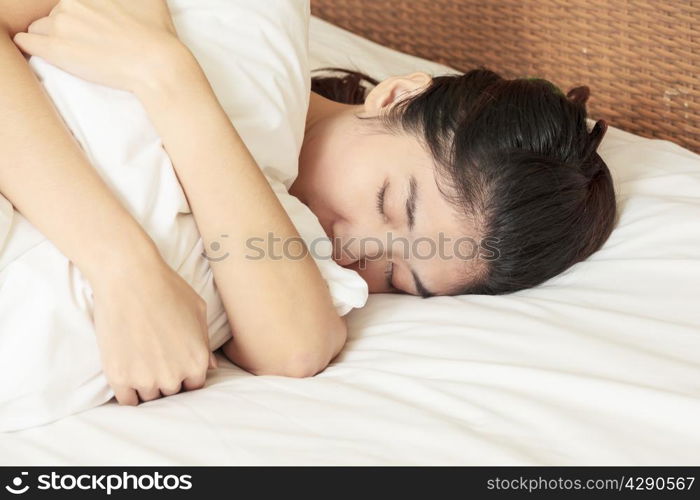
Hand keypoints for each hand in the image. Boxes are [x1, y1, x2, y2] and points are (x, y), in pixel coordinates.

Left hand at [12, 0, 182, 92]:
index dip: (81, 17)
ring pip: (40, 27)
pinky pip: (26, 41)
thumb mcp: (152, 0)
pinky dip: (31, 44)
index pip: (72, 4)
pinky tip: (41, 50)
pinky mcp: (55, 50)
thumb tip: (133, 0)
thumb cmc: (157, 34)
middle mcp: (71, 4)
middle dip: (67, 27)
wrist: (156, 64)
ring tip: (70, 52)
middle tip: (86, 44)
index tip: (90, 29)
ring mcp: (61, 26)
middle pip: (56, 14)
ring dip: (50, 37)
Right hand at [91, 253, 217, 405]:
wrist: (129, 278)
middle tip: (155, 358)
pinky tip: (127, 377)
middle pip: (172, 391)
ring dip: (146, 385)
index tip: (174, 364)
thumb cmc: (167, 288)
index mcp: (196, 361)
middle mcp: (174, 375)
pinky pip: (126, 400)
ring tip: (140, 362)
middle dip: (166, 378)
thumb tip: (211, 366)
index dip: (185, 375)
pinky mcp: (119, 376)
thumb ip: (205, 343)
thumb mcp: (197, 311)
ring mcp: (145, 378)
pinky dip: (128, 393)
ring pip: (149, 396)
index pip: (194, 385)